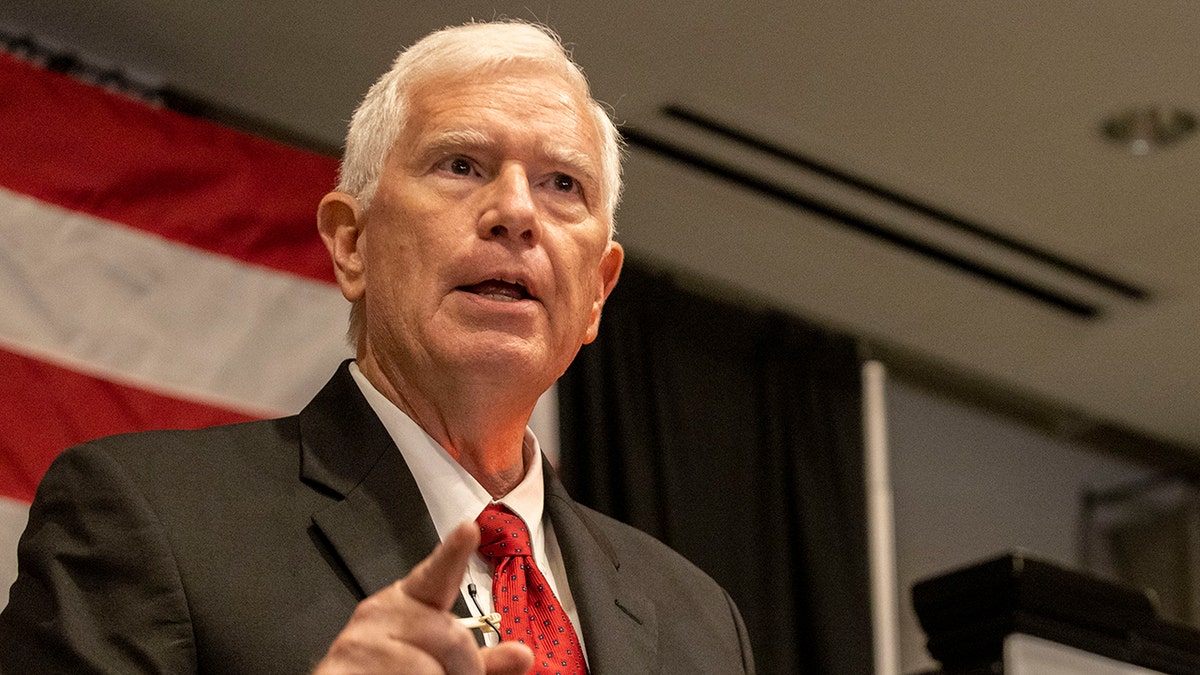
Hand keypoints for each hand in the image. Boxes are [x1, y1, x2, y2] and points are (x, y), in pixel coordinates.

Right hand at [313, 522, 532, 673]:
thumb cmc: (396, 670)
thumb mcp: (442, 666)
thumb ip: (482, 662)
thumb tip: (524, 655)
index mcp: (407, 603)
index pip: (435, 575)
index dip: (453, 553)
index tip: (469, 529)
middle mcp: (380, 613)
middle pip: (450, 637)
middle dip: (463, 670)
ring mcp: (358, 641)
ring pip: (427, 667)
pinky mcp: (340, 668)